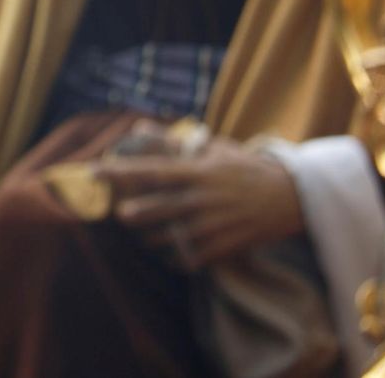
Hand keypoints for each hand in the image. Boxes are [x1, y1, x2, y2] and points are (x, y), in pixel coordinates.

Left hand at [98, 137, 304, 269]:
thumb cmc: (245, 168)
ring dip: (150, 237)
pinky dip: (174, 256)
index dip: (120, 172)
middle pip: (159, 208)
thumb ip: (174, 142)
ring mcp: (214, 225)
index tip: (91, 171)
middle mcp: (203, 198)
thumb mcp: (214, 149)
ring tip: (140, 233)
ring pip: (171, 236)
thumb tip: (139, 127)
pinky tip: (167, 253)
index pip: (151, 170)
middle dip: (136, 213)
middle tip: (119, 213)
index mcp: (198, 171)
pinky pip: (190, 257)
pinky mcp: (225, 247)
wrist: (292, 197)